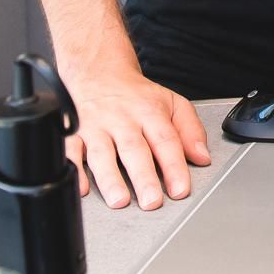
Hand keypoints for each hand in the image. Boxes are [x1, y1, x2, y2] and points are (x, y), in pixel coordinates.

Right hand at [61, 66, 210, 208]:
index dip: (174, 166)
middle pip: (134, 149)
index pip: (166, 140)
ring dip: (110, 178)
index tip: (180, 189)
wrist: (99, 72)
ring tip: (120, 200)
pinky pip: (71, 151)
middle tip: (151, 201)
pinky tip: (82, 188)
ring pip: (102, 153)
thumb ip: (190, 130)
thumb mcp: (171, 103)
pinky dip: (74, 169)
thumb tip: (202, 157)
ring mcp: (96, 126)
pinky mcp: (74, 132)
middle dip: (143, 177)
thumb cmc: (137, 95)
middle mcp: (123, 119)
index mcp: (150, 112)